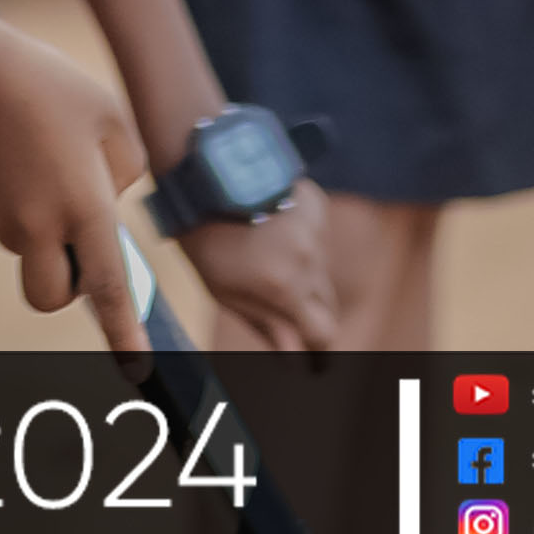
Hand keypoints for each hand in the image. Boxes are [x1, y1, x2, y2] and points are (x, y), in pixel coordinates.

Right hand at [0, 17, 150, 356]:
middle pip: (50, 296)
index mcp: (84, 206)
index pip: (108, 288)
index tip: (136, 370)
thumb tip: (109, 196)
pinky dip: (12, 194)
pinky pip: (0, 214)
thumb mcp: (108, 113)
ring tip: (38, 152)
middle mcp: (39, 225)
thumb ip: (124, 165)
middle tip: (75, 241)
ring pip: (24, 248)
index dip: (124, 334)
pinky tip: (9, 143)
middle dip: (64, 285)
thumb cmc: (46, 82)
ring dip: (38, 225)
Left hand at [177, 172, 335, 352]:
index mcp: (287, 289)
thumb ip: (266, 325)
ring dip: (307, 277)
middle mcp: (310, 261)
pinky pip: (319, 237)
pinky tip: (276, 231)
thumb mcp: (225, 290)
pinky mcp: (316, 204)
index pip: (325, 335)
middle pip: (328, 305)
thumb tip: (294, 360)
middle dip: (312, 316)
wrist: (206, 169)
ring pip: (322, 270)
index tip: (317, 363)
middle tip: (292, 318)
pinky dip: (305, 243)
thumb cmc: (205, 235)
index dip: (321, 352)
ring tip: (271, 263)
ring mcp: (317, 230)